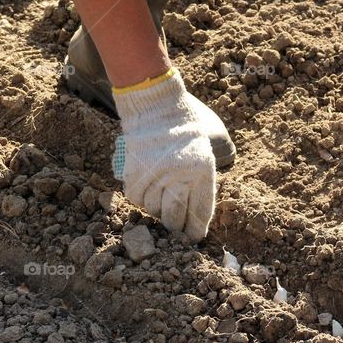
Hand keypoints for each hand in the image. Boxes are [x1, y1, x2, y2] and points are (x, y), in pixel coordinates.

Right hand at [112, 69, 216, 241]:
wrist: (155, 104)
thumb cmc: (185, 124)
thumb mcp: (208, 145)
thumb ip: (205, 174)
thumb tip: (197, 207)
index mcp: (203, 169)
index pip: (201, 211)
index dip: (196, 229)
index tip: (194, 237)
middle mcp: (179, 174)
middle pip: (175, 216)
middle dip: (176, 226)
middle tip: (175, 229)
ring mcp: (155, 174)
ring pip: (154, 209)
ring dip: (156, 210)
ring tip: (159, 200)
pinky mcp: (134, 173)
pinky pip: (136, 198)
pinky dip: (140, 198)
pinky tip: (146, 189)